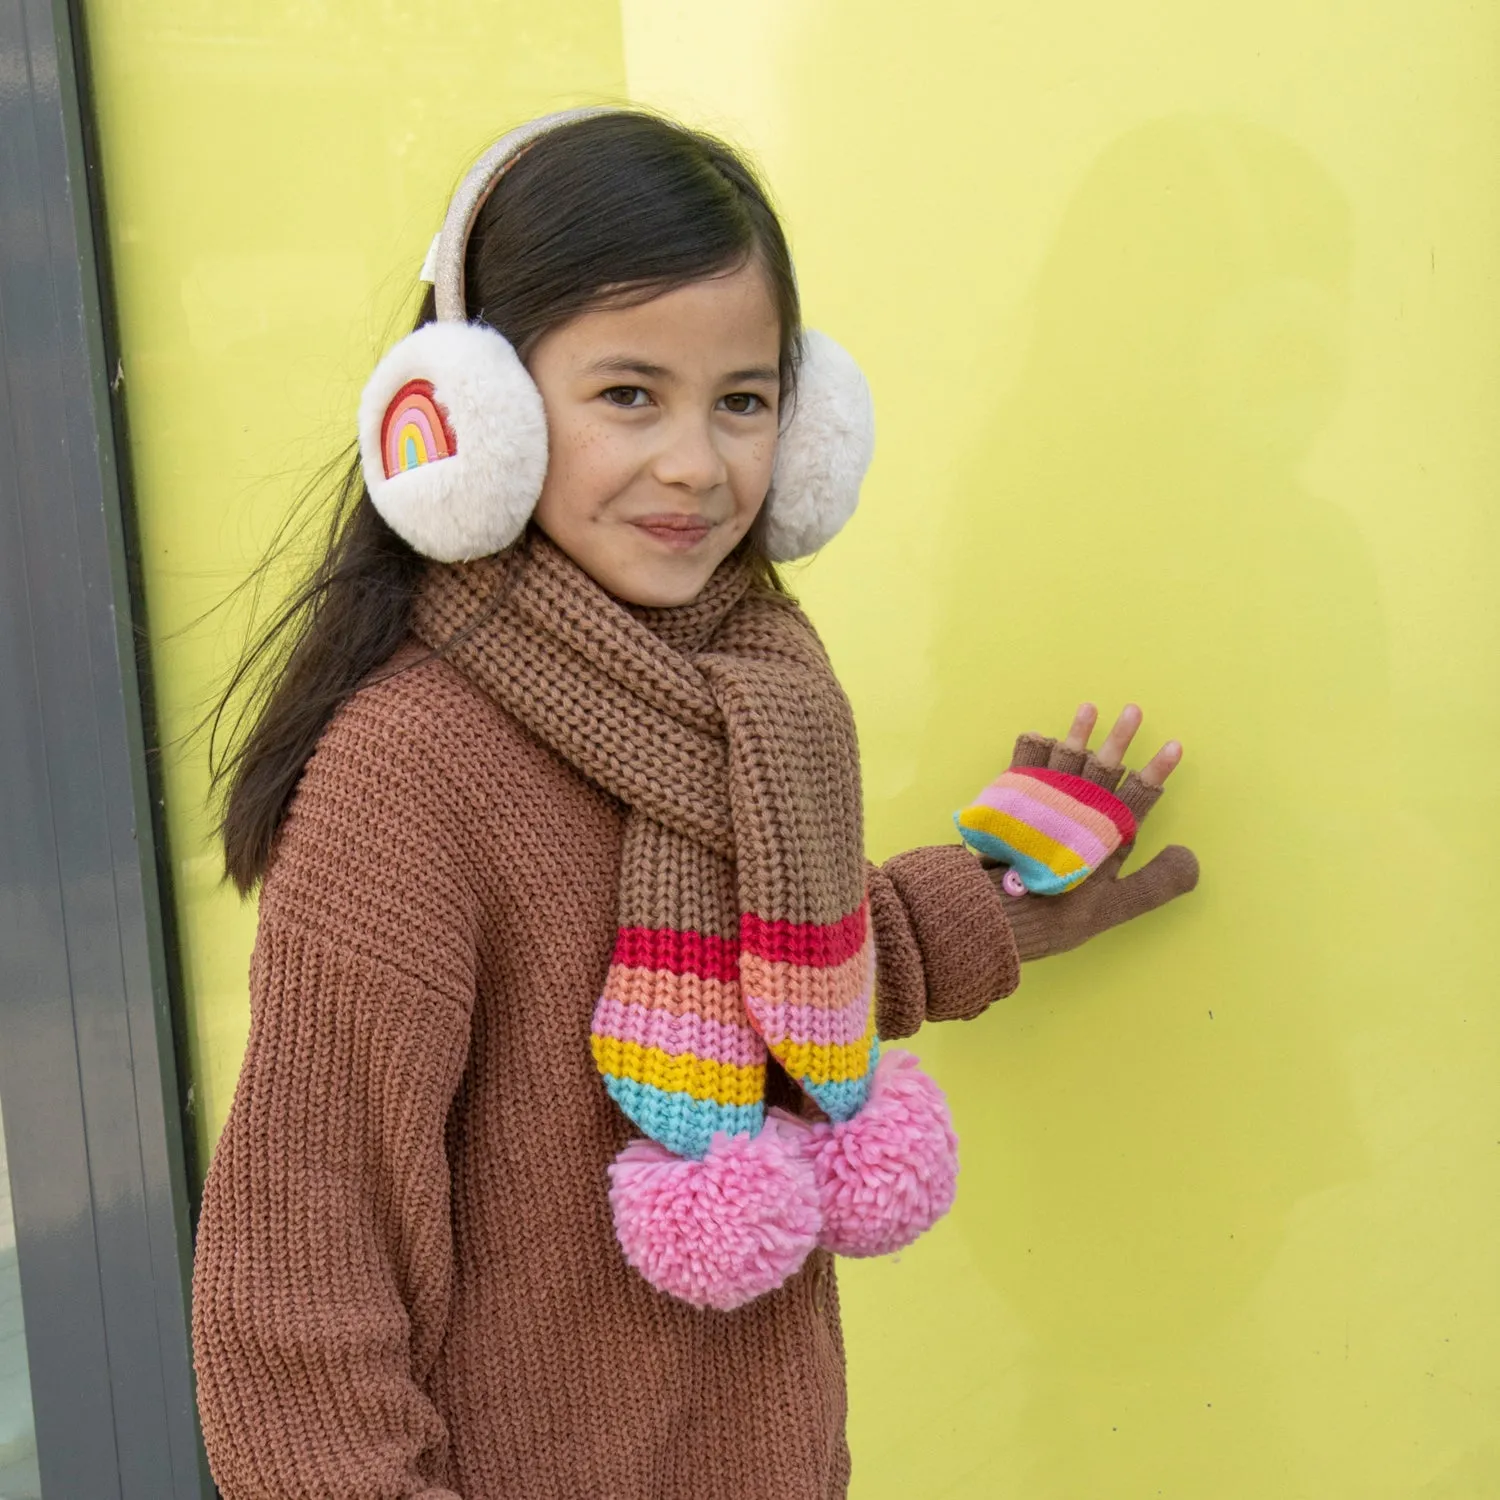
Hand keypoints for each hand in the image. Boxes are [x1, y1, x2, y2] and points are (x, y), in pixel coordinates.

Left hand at [987, 703, 1198, 960]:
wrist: (996, 913)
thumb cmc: (1056, 916)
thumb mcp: (1114, 907)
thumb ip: (1156, 883)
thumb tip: (1192, 858)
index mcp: (1105, 838)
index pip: (1138, 798)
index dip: (1156, 772)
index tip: (1174, 745)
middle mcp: (1075, 813)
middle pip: (1102, 771)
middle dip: (1120, 740)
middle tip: (1133, 711)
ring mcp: (1041, 804)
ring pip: (1064, 761)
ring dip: (1078, 733)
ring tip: (1089, 708)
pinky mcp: (1008, 804)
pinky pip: (1021, 766)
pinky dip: (1031, 749)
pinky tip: (1040, 735)